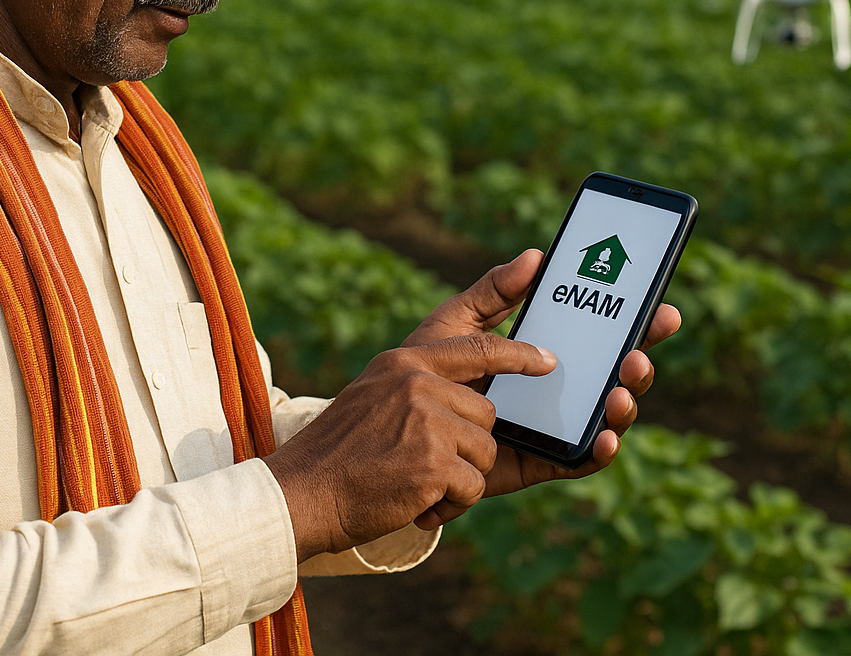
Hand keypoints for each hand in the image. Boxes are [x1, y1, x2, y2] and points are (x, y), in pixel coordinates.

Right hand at [262, 331, 556, 561]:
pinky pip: (473, 486)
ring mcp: (426, 421)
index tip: (546, 359)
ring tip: (414, 482)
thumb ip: (419, 386)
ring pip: (484, 451)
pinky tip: (416, 502)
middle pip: (486, 413)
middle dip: (469, 447)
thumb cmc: (341, 454)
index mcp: (405, 362)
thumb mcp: (375, 396)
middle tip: (425, 464)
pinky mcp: (433, 462)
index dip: (518, 353)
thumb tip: (478, 398)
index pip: (477, 347)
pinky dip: (451, 504)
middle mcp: (417, 383)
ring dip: (459, 478)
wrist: (303, 494)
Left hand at [403, 250, 681, 529]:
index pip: (602, 333)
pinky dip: (597, 450)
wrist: (394, 427)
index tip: (660, 307)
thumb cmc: (426, 368)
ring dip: (623, 404)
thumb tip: (535, 256)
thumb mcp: (457, 322)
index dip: (636, 321)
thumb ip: (494, 291)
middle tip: (639, 351)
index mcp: (546, 349)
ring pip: (604, 416)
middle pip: (615, 373)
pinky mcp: (537, 461)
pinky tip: (603, 436)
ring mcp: (553, 425)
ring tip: (619, 392)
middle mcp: (560, 387)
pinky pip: (577, 460)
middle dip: (638, 360)